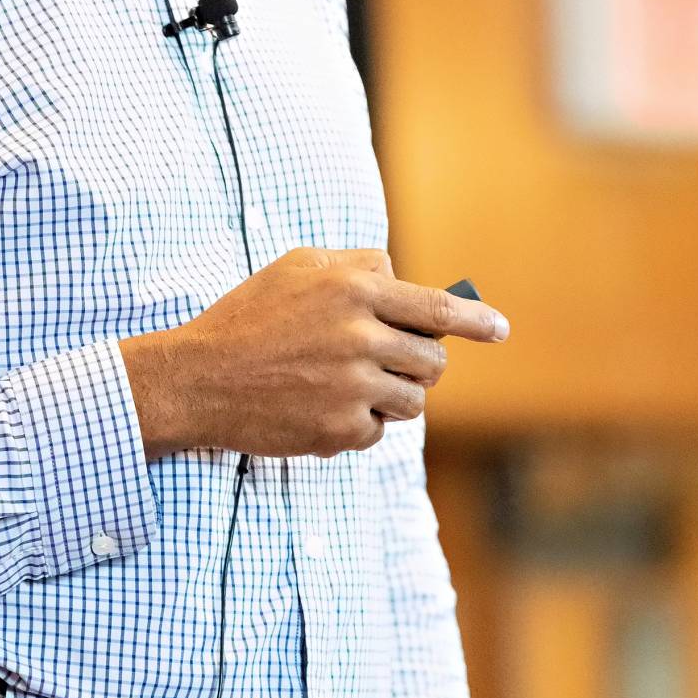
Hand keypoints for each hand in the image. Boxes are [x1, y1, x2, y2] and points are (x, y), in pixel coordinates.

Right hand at [120, 248, 508, 460]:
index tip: (500, 329)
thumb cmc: (247, 317)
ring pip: (413, 401)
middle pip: (433, 361)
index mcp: (355, 290)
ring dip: (392, 396)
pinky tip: (320, 407)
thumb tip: (402, 278)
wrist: (197, 378)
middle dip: (419, 363)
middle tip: (386, 361)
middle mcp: (361, 337)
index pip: (439, 309)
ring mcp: (352, 388)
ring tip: (347, 385)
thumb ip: (357, 265)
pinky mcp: (340, 430)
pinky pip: (378, 432)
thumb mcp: (298, 267)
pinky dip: (359, 424)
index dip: (477, 321)